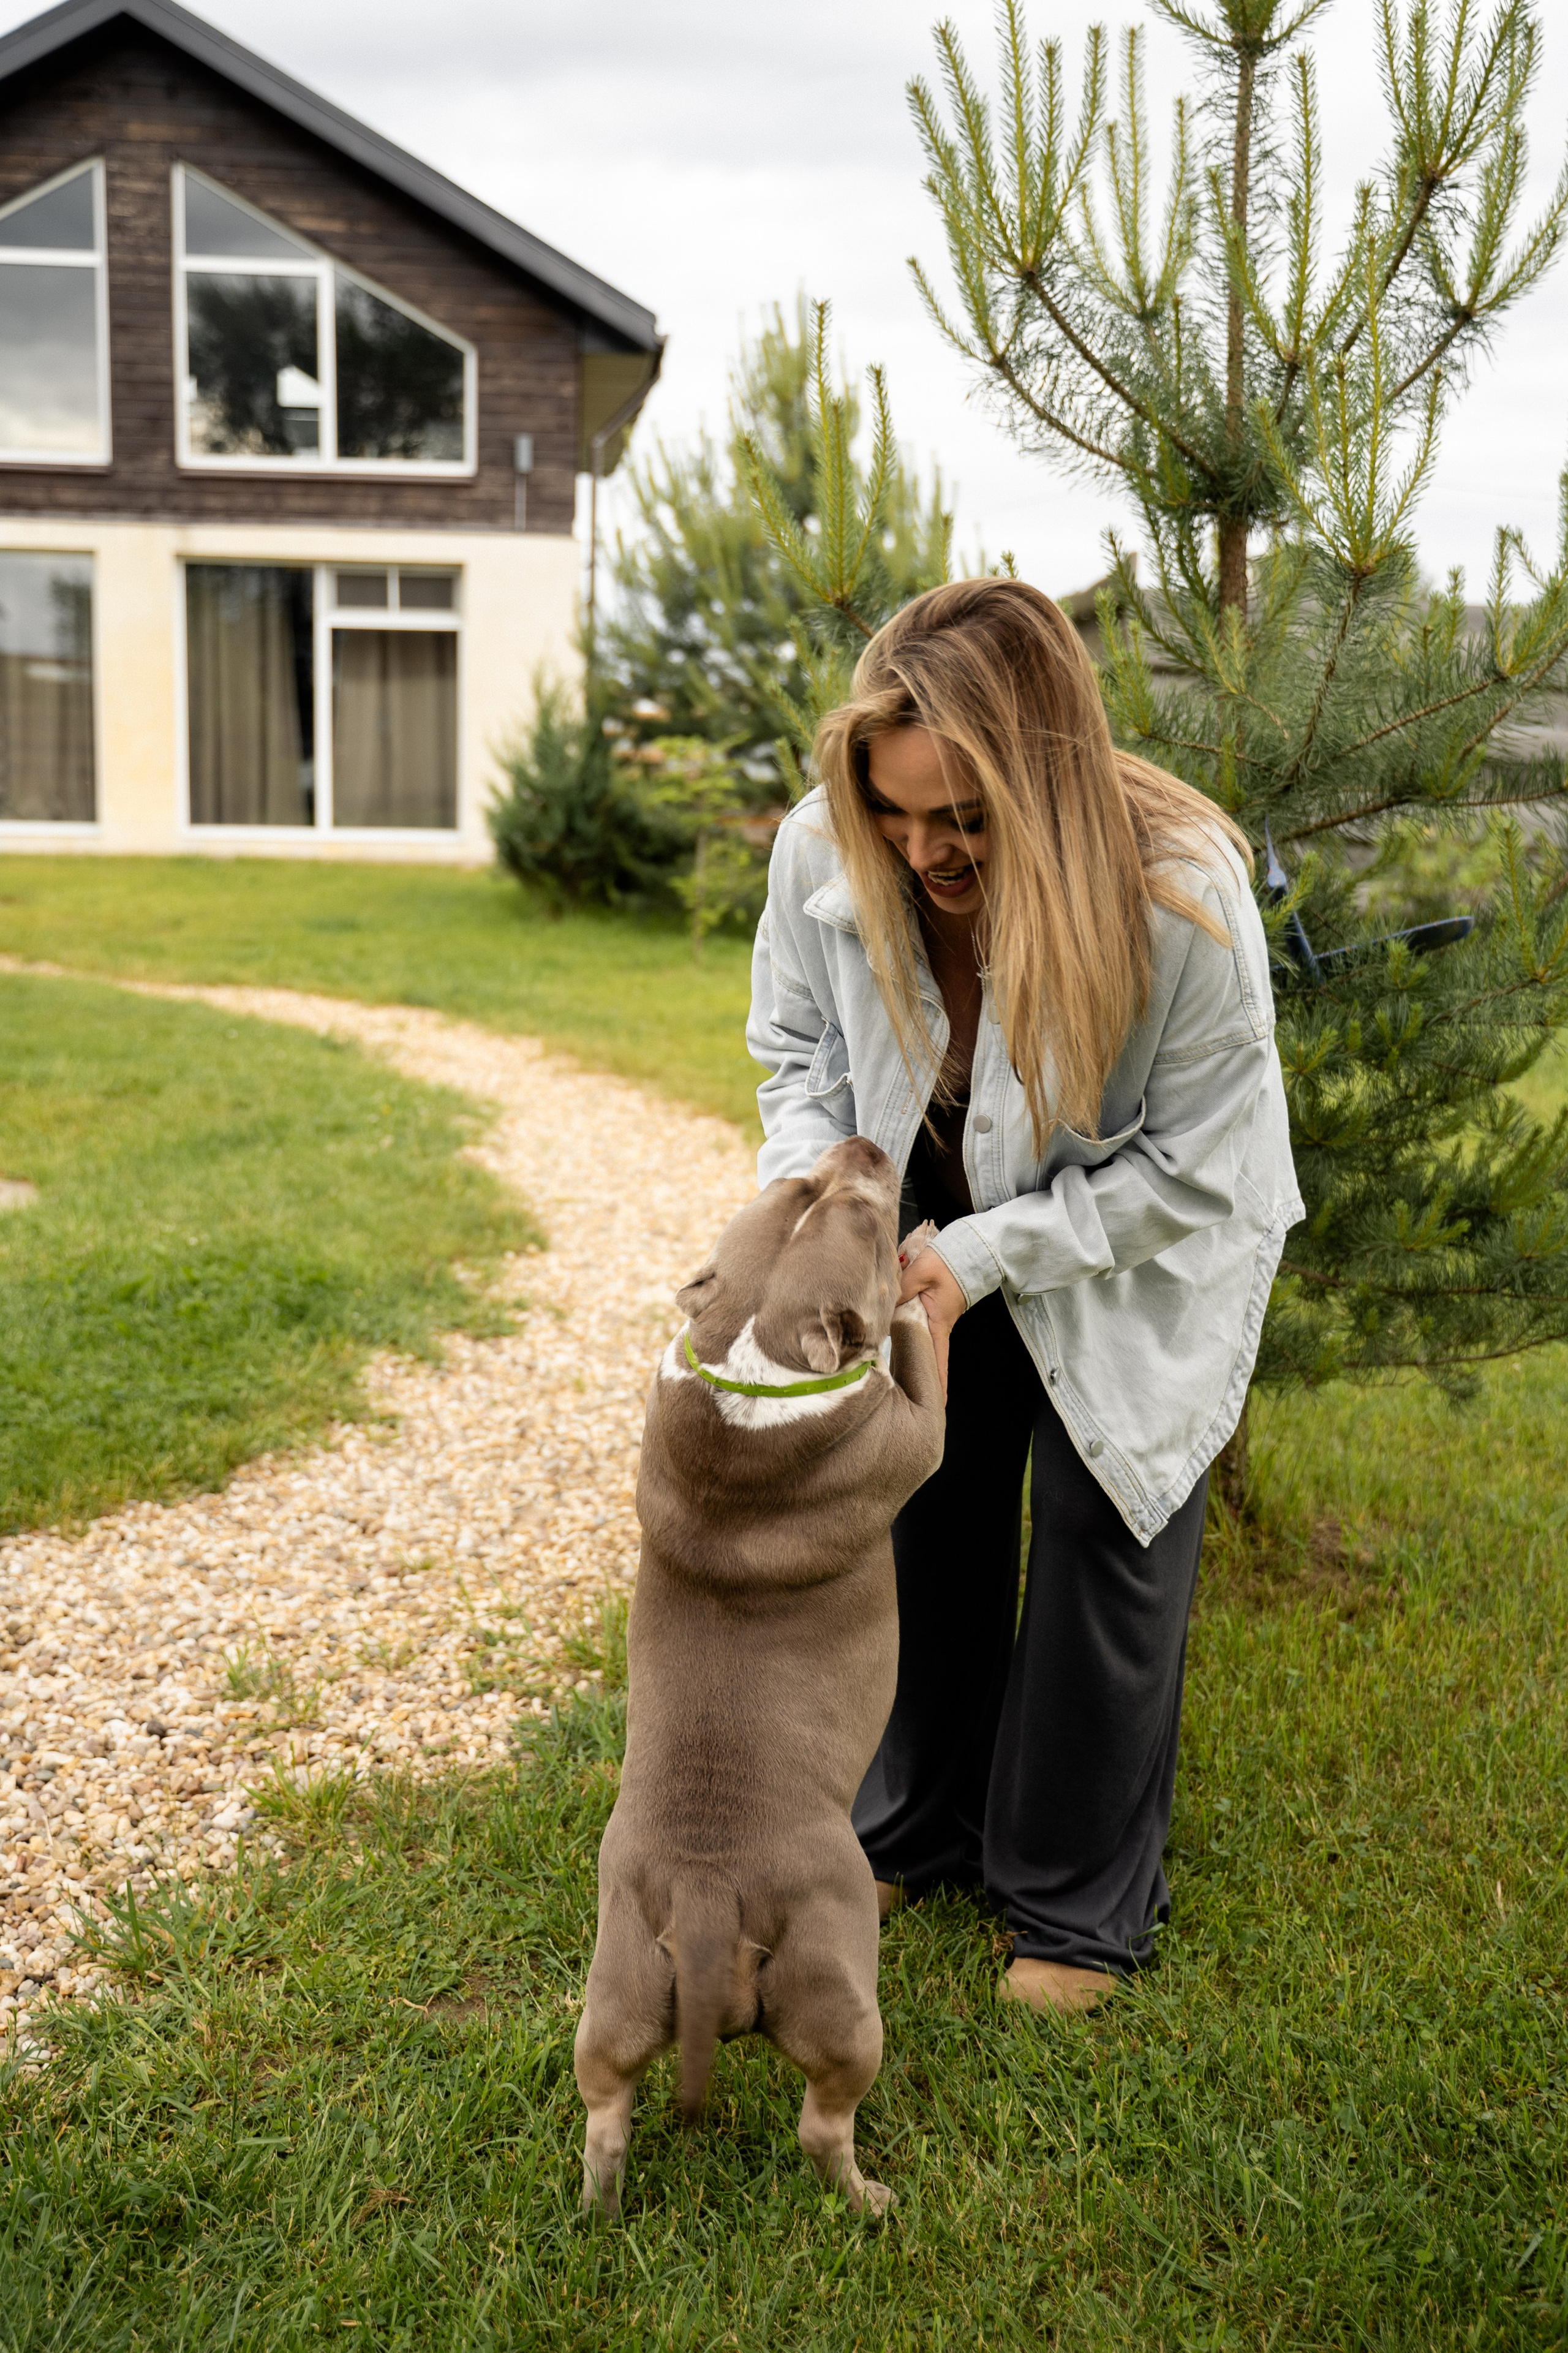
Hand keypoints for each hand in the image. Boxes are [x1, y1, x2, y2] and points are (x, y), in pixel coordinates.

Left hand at [897, 1247, 964, 1399]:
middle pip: (926, 1355)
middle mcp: (938, 1327)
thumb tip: (882, 1306)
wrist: (965, 1252)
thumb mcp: (920, 1273)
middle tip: (903, 1396)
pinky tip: (889, 1335)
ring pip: (917, 1341)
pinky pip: (915, 1326)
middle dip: (918, 1375)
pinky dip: (904, 1332)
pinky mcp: (930, 1311)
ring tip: (887, 1371)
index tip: (938, 1405)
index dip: (938, 1383)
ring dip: (907, 1353)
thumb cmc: (946, 1263)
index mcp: (938, 1324)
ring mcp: (934, 1320)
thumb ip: (900, 1289)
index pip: (939, 1360)